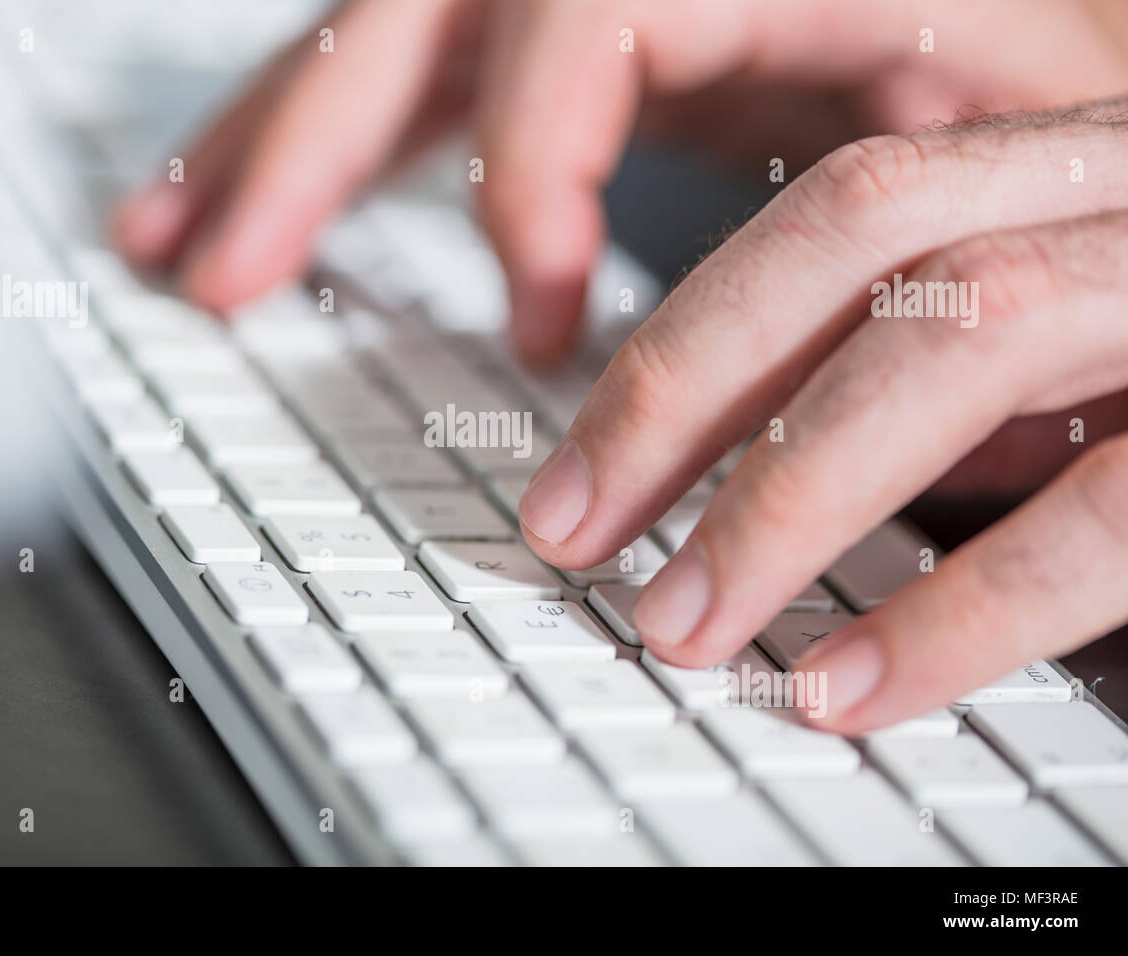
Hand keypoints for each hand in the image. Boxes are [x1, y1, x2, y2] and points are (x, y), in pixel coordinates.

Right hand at [111, 0, 1127, 363]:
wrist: (1068, 99)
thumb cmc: (1065, 134)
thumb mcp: (1006, 173)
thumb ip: (873, 239)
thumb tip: (723, 362)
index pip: (602, 3)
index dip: (539, 152)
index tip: (545, 320)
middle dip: (314, 138)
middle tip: (217, 270)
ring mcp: (618, 1)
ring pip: (399, 28)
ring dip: (272, 138)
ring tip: (174, 240)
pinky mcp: (583, 49)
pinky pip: (422, 75)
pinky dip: (333, 150)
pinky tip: (261, 206)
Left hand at [517, 106, 1127, 732]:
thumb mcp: (1063, 340)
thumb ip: (934, 379)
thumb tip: (754, 466)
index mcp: (1063, 164)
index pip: (830, 217)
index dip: (683, 342)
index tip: (572, 470)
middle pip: (867, 242)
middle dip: (692, 397)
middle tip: (576, 539)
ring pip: (974, 339)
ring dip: (796, 495)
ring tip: (686, 623)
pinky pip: (1116, 509)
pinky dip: (967, 603)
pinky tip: (852, 681)